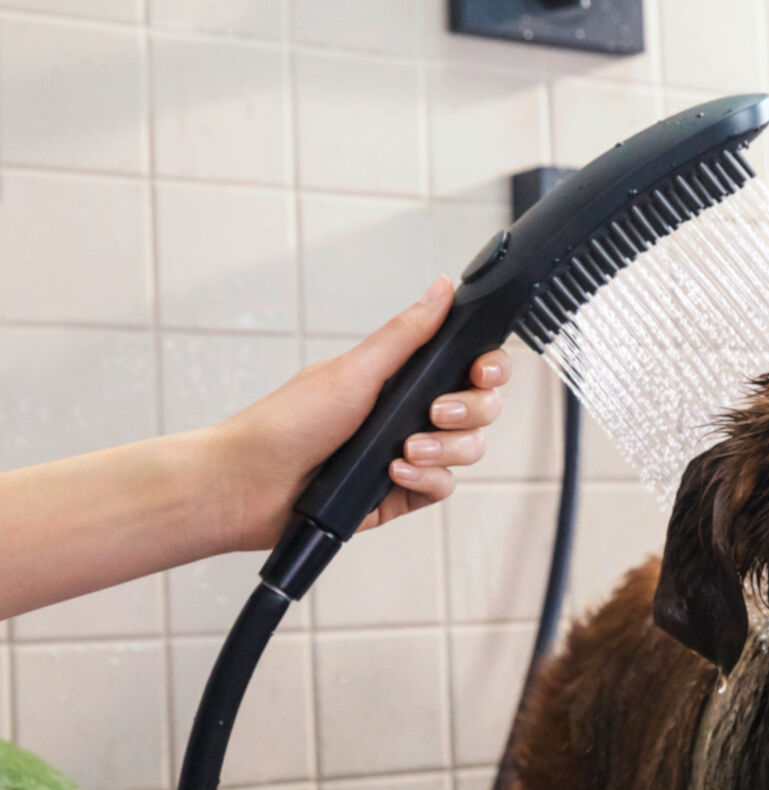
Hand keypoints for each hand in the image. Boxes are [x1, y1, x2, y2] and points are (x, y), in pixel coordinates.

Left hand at [208, 276, 512, 550]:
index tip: (479, 372)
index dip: (488, 368)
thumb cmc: (287, 422)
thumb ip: (407, 333)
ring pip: (468, 449)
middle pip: (481, 407)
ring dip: (443, 449)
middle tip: (431, 413)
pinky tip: (392, 475)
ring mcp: (410, 453)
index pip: (470, 366)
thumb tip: (442, 287)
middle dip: (466, 412)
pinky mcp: (403, 492)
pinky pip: (443, 487)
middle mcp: (410, 412)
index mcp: (402, 376)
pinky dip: (425, 480)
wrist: (250, 484)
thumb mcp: (354, 370)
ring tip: (403, 452)